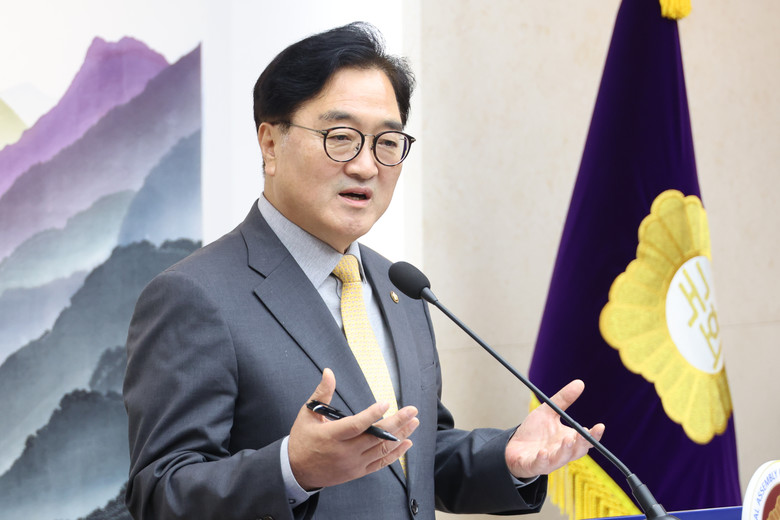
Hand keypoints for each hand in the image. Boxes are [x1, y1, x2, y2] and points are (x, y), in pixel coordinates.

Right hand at [287, 368, 418, 489]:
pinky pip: (380, 463)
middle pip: (375, 437)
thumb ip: (322, 393)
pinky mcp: (357, 472)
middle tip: (412, 410)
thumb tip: (329, 371)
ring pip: (381, 449)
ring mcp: (353, 463)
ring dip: (401, 435)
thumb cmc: (303, 439)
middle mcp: (345, 451)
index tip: (386, 402)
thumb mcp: (308, 414)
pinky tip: (407, 443)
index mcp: (332, 436)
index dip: (372, 414)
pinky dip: (395, 454)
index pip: (356, 425)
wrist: (297, 471)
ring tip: (414, 422)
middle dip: (397, 422)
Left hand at [505, 379, 604, 478]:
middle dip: (582, 443)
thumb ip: (563, 400)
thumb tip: (580, 383)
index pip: (586, 440)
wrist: (513, 447)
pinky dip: (543, 459)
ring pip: (561, 458)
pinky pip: (540, 464)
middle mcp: (562, 452)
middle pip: (577, 451)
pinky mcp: (534, 465)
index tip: (600, 426)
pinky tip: (543, 453)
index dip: (594, 435)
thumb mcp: (547, 412)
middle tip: (584, 433)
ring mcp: (548, 460)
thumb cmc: (534, 432)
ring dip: (565, 450)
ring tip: (567, 440)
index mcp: (568, 440)